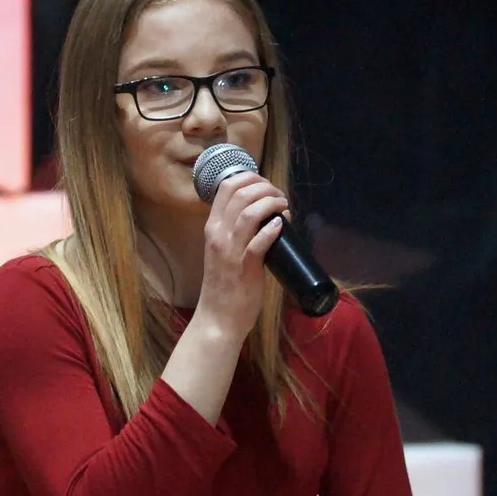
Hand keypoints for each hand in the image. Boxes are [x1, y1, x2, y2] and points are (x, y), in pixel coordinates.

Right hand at [197, 171, 288, 341]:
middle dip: (265, 187)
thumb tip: (266, 217)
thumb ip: (238, 232)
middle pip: (239, 192)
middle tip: (280, 198)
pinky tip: (280, 225)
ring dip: (271, 203)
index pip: (226, 187)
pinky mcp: (244, 267)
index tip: (267, 187)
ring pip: (249, 212)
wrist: (218, 317)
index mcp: (213, 228)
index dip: (251, 178)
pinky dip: (272, 229)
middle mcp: (218, 234)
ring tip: (284, 208)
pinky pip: (258, 241)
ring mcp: (230, 250)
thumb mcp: (225, 251)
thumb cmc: (225, 285)